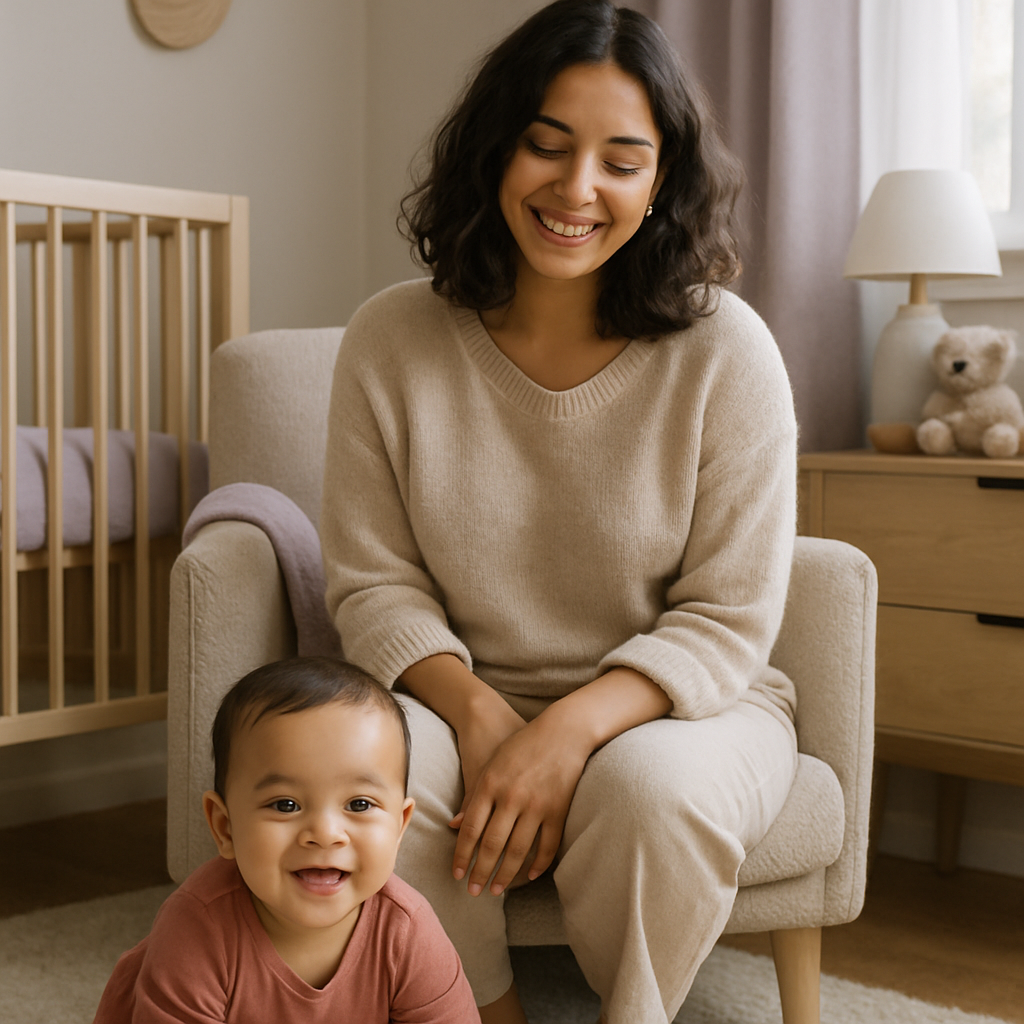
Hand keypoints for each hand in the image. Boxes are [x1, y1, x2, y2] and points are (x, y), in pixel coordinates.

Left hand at [452, 711, 591, 896]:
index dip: (462, 856)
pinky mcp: (559, 809)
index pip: (471, 829)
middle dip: (480, 872)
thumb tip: (454, 826)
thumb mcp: (491, 763)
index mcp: (490, 784)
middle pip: (492, 845)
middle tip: (473, 892)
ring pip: (518, 851)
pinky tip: (530, 876)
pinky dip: (539, 864)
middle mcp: (512, 797)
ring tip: (496, 890)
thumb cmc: (521, 744)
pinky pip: (548, 845)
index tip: (457, 875)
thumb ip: (473, 795)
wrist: (563, 730)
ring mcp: (537, 804)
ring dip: (506, 875)